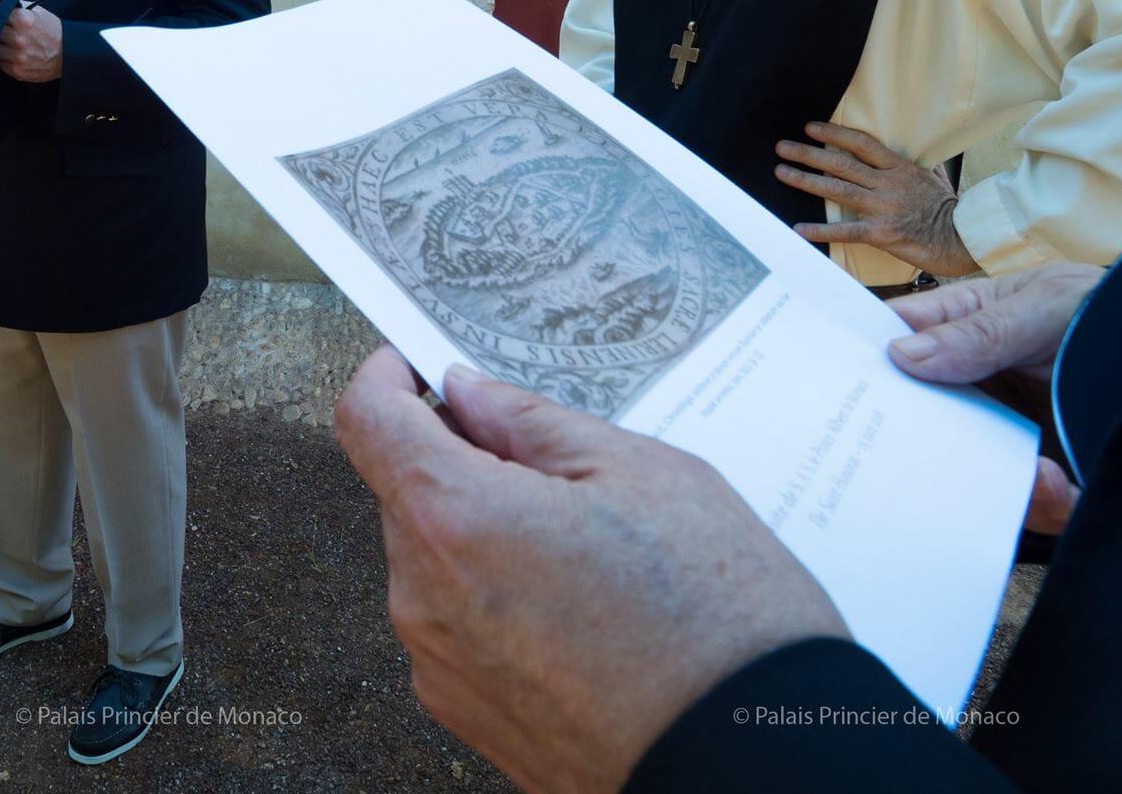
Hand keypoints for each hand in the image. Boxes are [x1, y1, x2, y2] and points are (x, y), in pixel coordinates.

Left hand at [0, 5, 62, 82]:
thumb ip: (15, 7)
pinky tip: (12, 52)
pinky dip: (2, 56)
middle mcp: (18, 38)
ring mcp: (16, 56)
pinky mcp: (16, 70)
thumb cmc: (52, 31)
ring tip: (5, 40)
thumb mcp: (37, 12)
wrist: (68, 55)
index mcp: (22, 20)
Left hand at [335, 349, 845, 793]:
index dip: (389, 378)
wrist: (755, 762)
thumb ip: (531, 420)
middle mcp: (423, 595)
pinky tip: (580, 614)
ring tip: (589, 559)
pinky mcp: (463, 713)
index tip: (419, 367)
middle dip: (464, 465)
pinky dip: (498, 601)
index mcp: (454, 517)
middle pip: (407, 491)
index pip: (366, 418)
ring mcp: (437, 664)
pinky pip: (456, 624)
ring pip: (434, 559)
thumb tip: (468, 392)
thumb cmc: (716, 622)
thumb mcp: (641, 472)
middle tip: (559, 475)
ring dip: (485, 537)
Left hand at [776, 121, 976, 275]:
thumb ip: (915, 166)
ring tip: (782, 172)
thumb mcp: (934, 178)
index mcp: (899, 169)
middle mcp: (888, 184)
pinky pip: (845, 231)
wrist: (965, 238)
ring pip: (837, 190)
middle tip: (782, 147)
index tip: (810, 128)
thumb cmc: (949, 209)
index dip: (835, 133)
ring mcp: (883, 208)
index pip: (862, 144)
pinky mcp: (881, 233)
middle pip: (841, 164)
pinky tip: (798, 229)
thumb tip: (910, 150)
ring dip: (805, 180)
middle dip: (808, 154)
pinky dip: (820, 230)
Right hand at [887, 264, 1103, 532]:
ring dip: (984, 478)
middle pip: (923, 416)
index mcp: (963, 330)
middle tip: (910, 453)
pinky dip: (1037, 501)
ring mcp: (1008, 431)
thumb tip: (902, 355)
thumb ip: (980, 332)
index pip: (899, 340)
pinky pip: (1023, 502)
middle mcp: (976, 384)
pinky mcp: (1044, 473)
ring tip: (1031, 475)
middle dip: (917, 438)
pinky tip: (1055, 482)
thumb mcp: (1046, 306)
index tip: (843, 384)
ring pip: (967, 468)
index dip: (865, 360)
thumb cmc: (1109, 313)